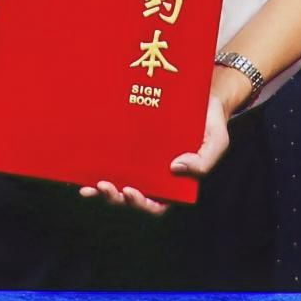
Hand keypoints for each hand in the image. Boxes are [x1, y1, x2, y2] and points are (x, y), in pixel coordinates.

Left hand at [79, 77, 236, 214]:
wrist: (202, 97)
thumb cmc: (210, 123)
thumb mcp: (216, 142)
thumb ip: (203, 160)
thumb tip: (175, 168)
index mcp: (174, 183)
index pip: (157, 204)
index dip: (142, 204)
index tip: (130, 190)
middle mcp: (154, 176)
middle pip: (132, 196)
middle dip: (116, 197)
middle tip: (104, 186)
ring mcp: (140, 162)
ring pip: (118, 183)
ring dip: (102, 190)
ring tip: (91, 186)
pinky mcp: (129, 146)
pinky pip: (112, 161)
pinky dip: (97, 168)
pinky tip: (83, 169)